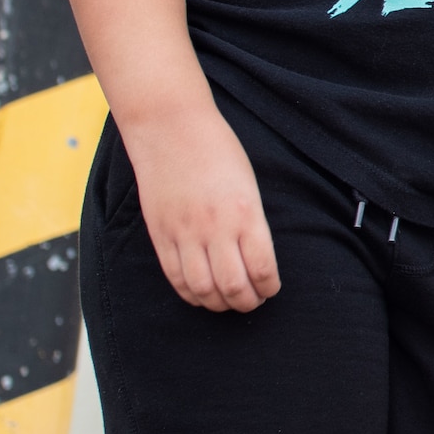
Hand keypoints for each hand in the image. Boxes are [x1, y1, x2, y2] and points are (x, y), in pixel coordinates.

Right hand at [125, 106, 280, 312]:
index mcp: (246, 213)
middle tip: (253, 301)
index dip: (269, 287)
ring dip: (219, 304)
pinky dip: (191, 294)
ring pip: (203, 289)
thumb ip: (251, 221)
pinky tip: (201, 294)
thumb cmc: (218, 150)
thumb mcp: (248, 184)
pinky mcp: (161, 235)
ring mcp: (185, 233)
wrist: (172, 129)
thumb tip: (255, 259)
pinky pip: (175, 277)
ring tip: (229, 302)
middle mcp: (216, 228)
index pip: (262, 268)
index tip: (272, 289)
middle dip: (247, 301)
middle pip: (233, 286)